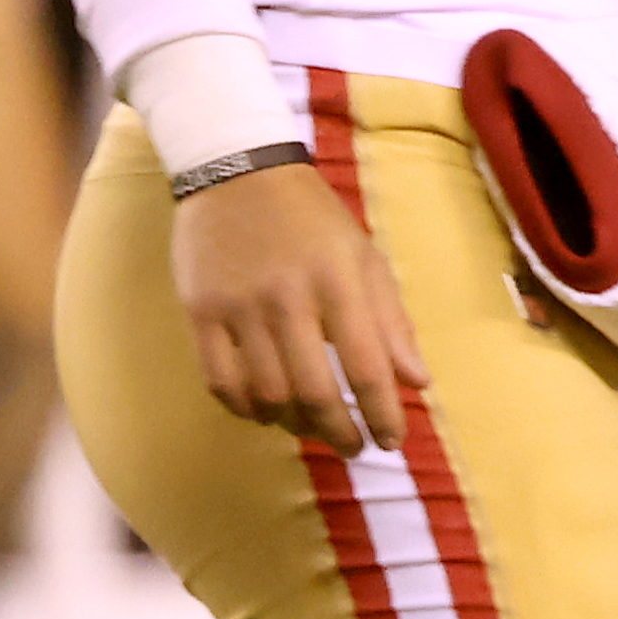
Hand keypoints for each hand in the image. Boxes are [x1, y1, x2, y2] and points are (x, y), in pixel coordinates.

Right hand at [172, 159, 425, 455]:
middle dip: (340, 432)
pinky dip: (245, 409)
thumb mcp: (365, 256)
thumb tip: (418, 382)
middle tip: (353, 448)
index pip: (367, 366)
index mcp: (339, 281)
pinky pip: (220, 382)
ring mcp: (238, 306)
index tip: (392, 442)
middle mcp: (288, 297)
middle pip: (315, 392)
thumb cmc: (313, 218)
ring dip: (293, 424)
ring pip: (267, 395)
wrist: (237, 170)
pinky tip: (264, 411)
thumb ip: (391, 322)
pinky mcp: (200, 311)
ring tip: (311, 426)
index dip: (383, 414)